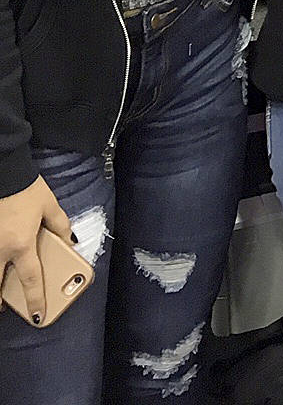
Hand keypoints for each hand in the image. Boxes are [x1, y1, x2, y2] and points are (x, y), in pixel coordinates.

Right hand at [0, 176, 73, 325]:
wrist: (4, 174)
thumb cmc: (27, 190)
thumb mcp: (50, 207)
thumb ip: (61, 226)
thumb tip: (70, 241)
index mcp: (22, 244)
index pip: (31, 279)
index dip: (35, 300)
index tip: (37, 315)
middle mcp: (0, 249)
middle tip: (5, 307)